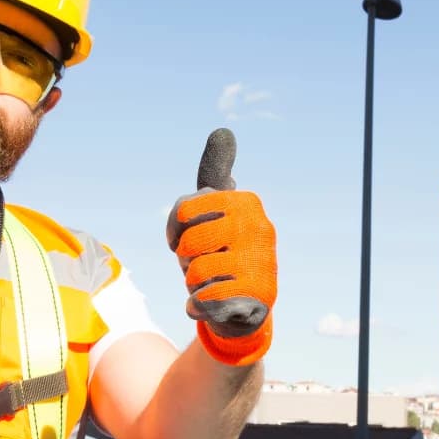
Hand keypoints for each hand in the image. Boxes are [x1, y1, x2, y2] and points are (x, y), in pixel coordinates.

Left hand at [166, 128, 277, 365]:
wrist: (242, 308)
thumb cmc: (220, 253)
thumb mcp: (213, 211)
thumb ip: (213, 173)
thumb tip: (224, 130)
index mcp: (246, 202)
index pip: (183, 211)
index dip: (175, 231)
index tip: (185, 238)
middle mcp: (260, 227)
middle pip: (188, 244)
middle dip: (187, 260)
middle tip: (204, 264)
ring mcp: (263, 262)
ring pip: (196, 273)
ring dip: (194, 284)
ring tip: (213, 283)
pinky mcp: (259, 297)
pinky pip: (206, 299)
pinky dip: (198, 306)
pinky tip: (212, 305)